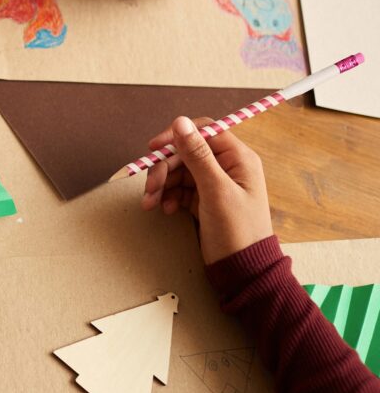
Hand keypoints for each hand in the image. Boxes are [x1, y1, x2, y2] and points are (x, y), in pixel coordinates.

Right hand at [141, 116, 273, 264]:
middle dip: (164, 168)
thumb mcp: (216, 190)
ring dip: (162, 184)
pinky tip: (165, 209)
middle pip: (185, 152)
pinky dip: (168, 196)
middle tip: (150, 187)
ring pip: (179, 171)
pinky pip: (179, 188)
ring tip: (150, 203)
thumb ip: (197, 155)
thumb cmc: (237, 231)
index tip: (154, 148)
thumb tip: (180, 121)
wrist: (242, 271)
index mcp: (237, 158)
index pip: (203, 131)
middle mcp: (226, 166)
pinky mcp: (204, 199)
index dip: (177, 136)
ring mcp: (214, 183)